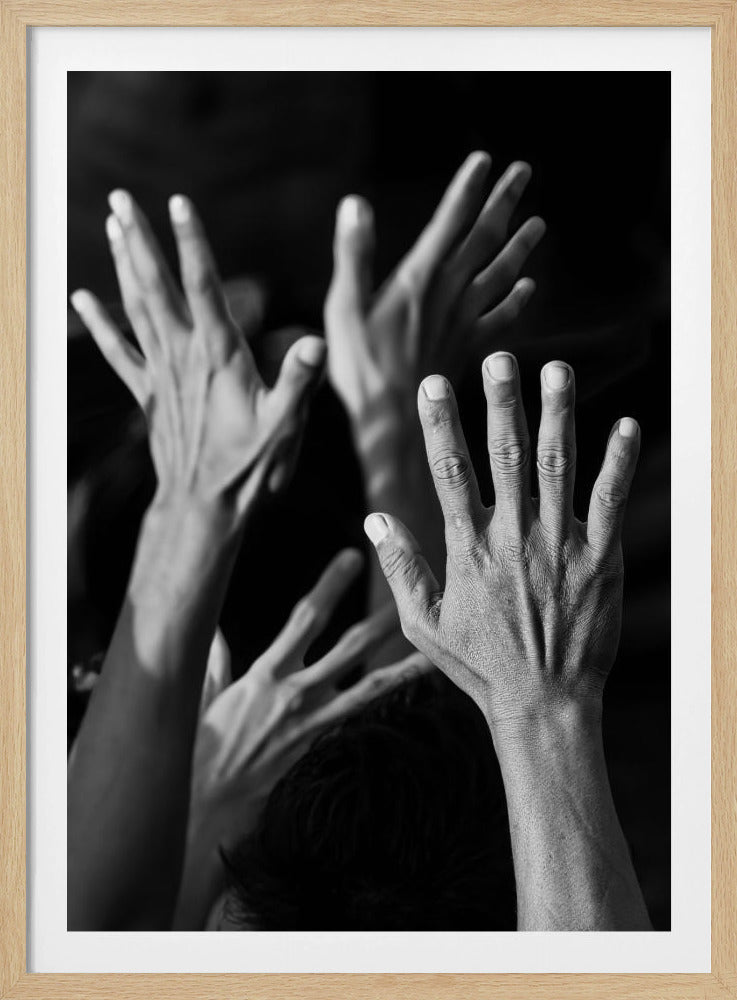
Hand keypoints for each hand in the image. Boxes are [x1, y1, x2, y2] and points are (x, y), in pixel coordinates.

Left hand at [71, 191, 325, 516]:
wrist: (204, 509)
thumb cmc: (249, 469)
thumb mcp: (285, 426)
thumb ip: (299, 382)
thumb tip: (315, 341)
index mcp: (219, 355)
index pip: (203, 286)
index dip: (191, 242)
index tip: (177, 202)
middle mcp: (184, 356)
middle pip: (156, 286)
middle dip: (139, 240)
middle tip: (120, 200)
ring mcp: (162, 374)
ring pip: (136, 307)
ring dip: (123, 264)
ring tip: (111, 225)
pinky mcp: (149, 395)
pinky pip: (118, 351)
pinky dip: (99, 323)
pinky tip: (81, 298)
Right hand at [190, 549, 430, 849]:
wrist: (209, 798)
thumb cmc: (202, 742)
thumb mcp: (204, 693)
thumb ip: (215, 657)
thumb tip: (212, 627)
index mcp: (266, 672)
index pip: (304, 619)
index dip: (330, 586)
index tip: (349, 558)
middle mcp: (296, 693)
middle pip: (348, 649)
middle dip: (378, 620)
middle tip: (405, 594)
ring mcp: (313, 720)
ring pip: (368, 689)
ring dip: (401, 668)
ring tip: (430, 652)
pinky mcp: (320, 742)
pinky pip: (358, 717)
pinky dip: (381, 701)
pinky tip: (403, 691)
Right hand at [324, 153, 544, 428]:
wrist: (393, 421)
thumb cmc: (361, 368)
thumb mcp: (344, 308)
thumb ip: (354, 254)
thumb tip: (356, 204)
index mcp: (418, 278)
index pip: (449, 221)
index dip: (467, 187)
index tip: (484, 159)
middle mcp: (449, 294)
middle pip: (484, 238)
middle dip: (504, 202)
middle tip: (524, 172)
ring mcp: (463, 322)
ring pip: (500, 275)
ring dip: (520, 247)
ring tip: (539, 224)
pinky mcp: (469, 348)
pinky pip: (501, 319)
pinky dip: (518, 301)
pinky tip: (530, 288)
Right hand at [364, 353, 640, 738]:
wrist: (543, 704)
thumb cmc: (480, 665)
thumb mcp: (423, 624)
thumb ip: (401, 568)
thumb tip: (372, 519)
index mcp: (468, 550)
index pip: (449, 473)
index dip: (440, 424)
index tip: (433, 383)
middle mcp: (513, 539)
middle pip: (506, 457)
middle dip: (502, 402)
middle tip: (500, 358)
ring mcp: (559, 547)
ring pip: (557, 469)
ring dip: (558, 416)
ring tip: (558, 370)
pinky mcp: (598, 560)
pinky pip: (611, 504)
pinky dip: (618, 464)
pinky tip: (627, 425)